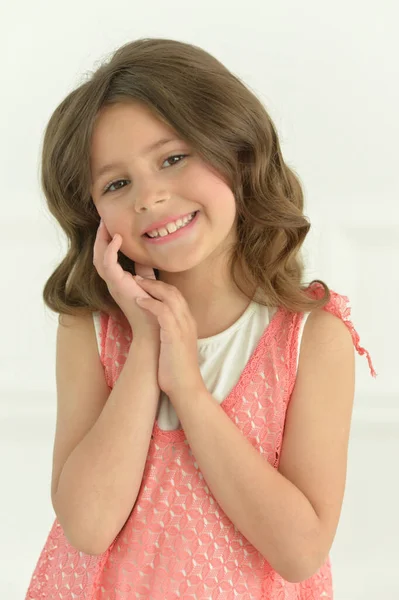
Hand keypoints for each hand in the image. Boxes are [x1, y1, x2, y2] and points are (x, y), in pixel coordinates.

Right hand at [93, 219, 159, 337]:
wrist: (153, 326)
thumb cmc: (152, 307)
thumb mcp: (147, 281)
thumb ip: (144, 268)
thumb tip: (145, 254)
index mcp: (118, 280)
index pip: (106, 257)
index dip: (106, 241)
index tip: (110, 225)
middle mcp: (112, 281)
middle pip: (98, 255)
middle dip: (100, 237)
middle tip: (104, 219)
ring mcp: (113, 283)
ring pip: (99, 257)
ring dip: (102, 239)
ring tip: (106, 224)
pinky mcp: (117, 284)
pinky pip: (108, 263)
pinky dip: (111, 249)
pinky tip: (117, 238)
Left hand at [134, 277, 205, 398]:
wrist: (186, 388)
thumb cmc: (176, 370)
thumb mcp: (173, 346)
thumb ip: (168, 333)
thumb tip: (155, 327)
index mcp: (188, 323)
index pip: (176, 296)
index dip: (160, 287)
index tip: (144, 283)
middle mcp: (188, 321)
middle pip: (173, 292)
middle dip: (154, 283)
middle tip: (137, 278)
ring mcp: (183, 328)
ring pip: (170, 297)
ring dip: (151, 288)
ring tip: (136, 284)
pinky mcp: (175, 336)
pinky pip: (164, 312)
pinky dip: (151, 304)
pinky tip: (139, 301)